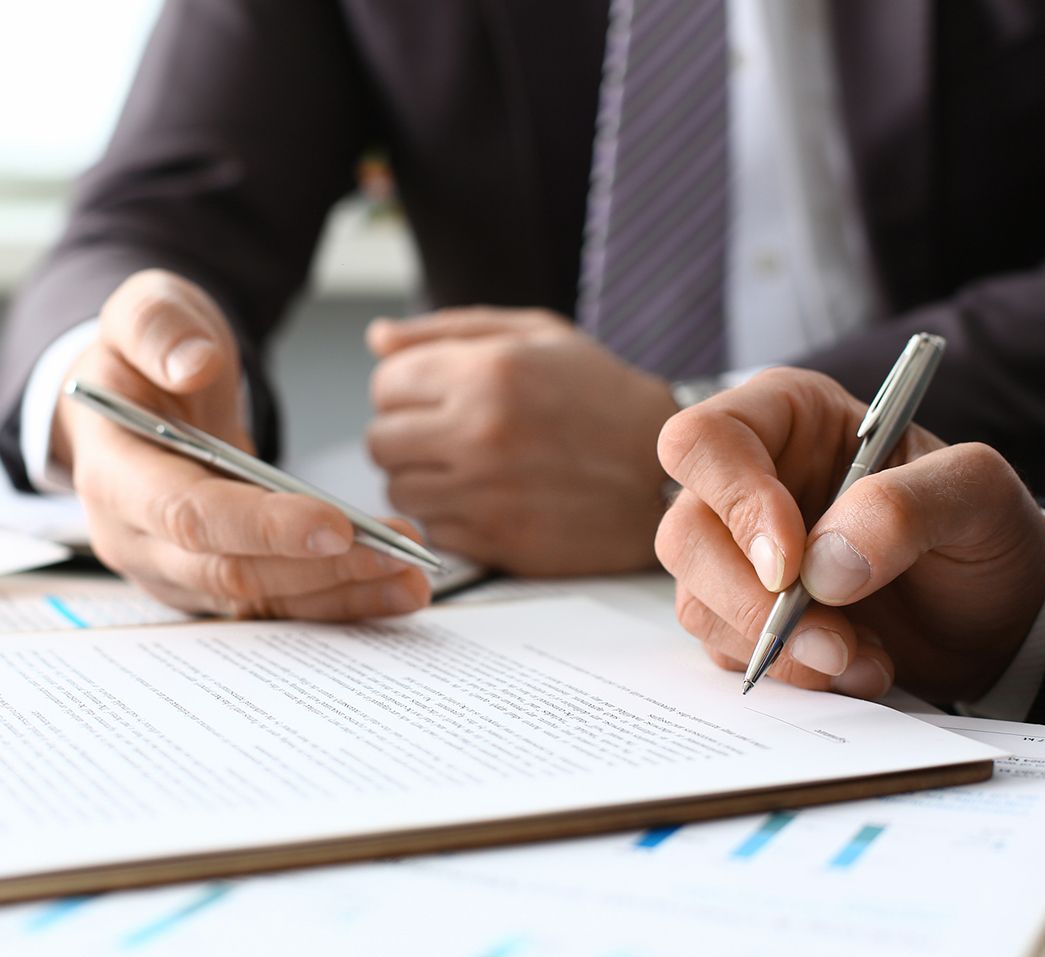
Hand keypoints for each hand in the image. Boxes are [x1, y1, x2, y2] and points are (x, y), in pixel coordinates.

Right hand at [54, 269, 429, 617]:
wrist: (135, 396)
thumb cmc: (142, 356)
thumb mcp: (143, 310)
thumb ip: (157, 327)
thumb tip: (190, 365)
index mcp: (112, 474)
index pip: (188, 516)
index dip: (263, 527)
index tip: (336, 523)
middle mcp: (134, 538)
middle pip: (232, 572)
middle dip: (321, 568)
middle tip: (398, 551)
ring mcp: (171, 569)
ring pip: (260, 600)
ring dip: (340, 593)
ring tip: (411, 577)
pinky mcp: (210, 582)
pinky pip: (276, 603)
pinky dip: (337, 600)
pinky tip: (391, 588)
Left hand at [366, 307, 677, 575]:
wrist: (667, 474)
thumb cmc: (603, 395)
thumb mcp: (539, 335)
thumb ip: (450, 330)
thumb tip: (377, 340)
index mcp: (486, 372)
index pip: (385, 383)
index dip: (405, 389)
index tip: (435, 396)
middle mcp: (478, 431)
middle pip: (379, 440)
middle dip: (405, 435)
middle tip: (447, 434)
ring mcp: (485, 491)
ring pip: (397, 491)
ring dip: (422, 480)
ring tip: (470, 467)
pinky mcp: (495, 540)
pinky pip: (432, 529)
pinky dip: (449, 517)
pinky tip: (489, 498)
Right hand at [655, 368, 1044, 702]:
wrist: (996, 613)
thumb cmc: (982, 531)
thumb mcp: (978, 495)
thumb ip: (907, 508)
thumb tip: (822, 567)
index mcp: (787, 417)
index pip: (705, 440)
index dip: (735, 502)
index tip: (792, 566)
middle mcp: (745, 478)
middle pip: (685, 533)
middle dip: (756, 602)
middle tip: (836, 643)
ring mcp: (735, 549)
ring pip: (697, 599)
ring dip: (777, 648)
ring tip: (863, 660)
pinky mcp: (741, 611)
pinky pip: (723, 647)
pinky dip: (787, 672)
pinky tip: (853, 667)